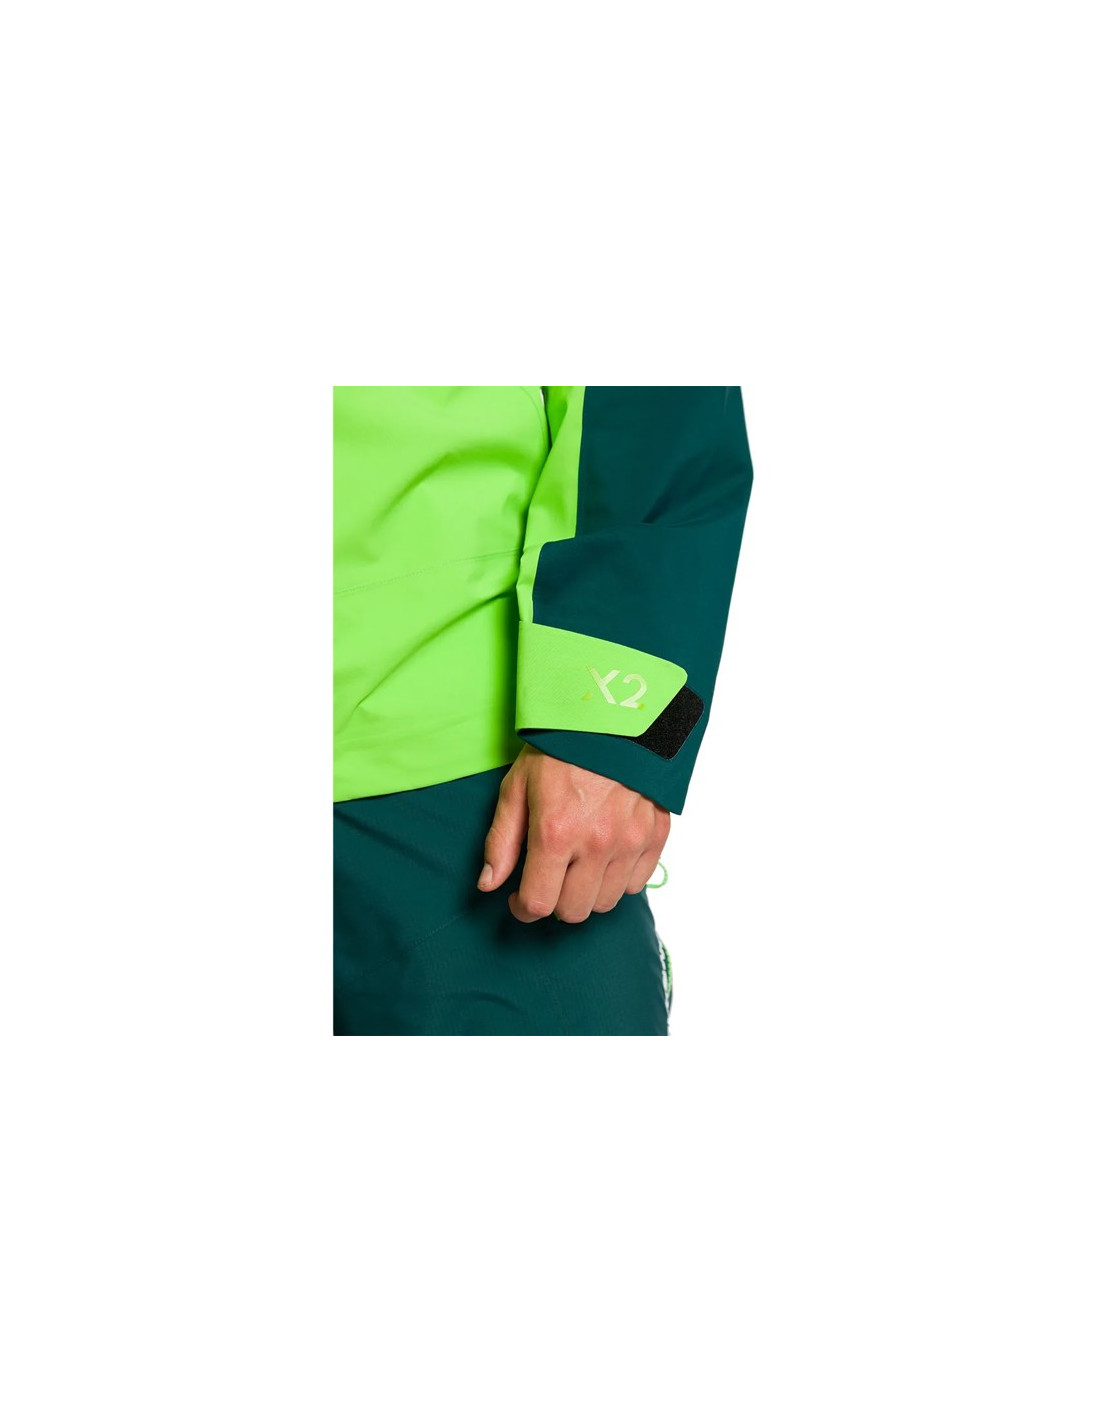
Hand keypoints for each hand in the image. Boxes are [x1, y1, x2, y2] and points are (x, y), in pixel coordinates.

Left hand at [478, 744, 670, 922]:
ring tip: (578, 865)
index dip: (522, 909)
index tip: (518, 899)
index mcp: (556, 832)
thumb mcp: (517, 786)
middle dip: (555, 902)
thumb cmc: (559, 747)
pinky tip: (606, 855)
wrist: (613, 714)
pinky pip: (638, 882)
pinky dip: (620, 878)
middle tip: (549, 878)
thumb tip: (489, 884)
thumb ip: (501, 840)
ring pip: (607, 902)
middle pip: (574, 911)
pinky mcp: (656, 833)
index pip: (538, 903)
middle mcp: (597, 843)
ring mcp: (631, 840)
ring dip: (588, 892)